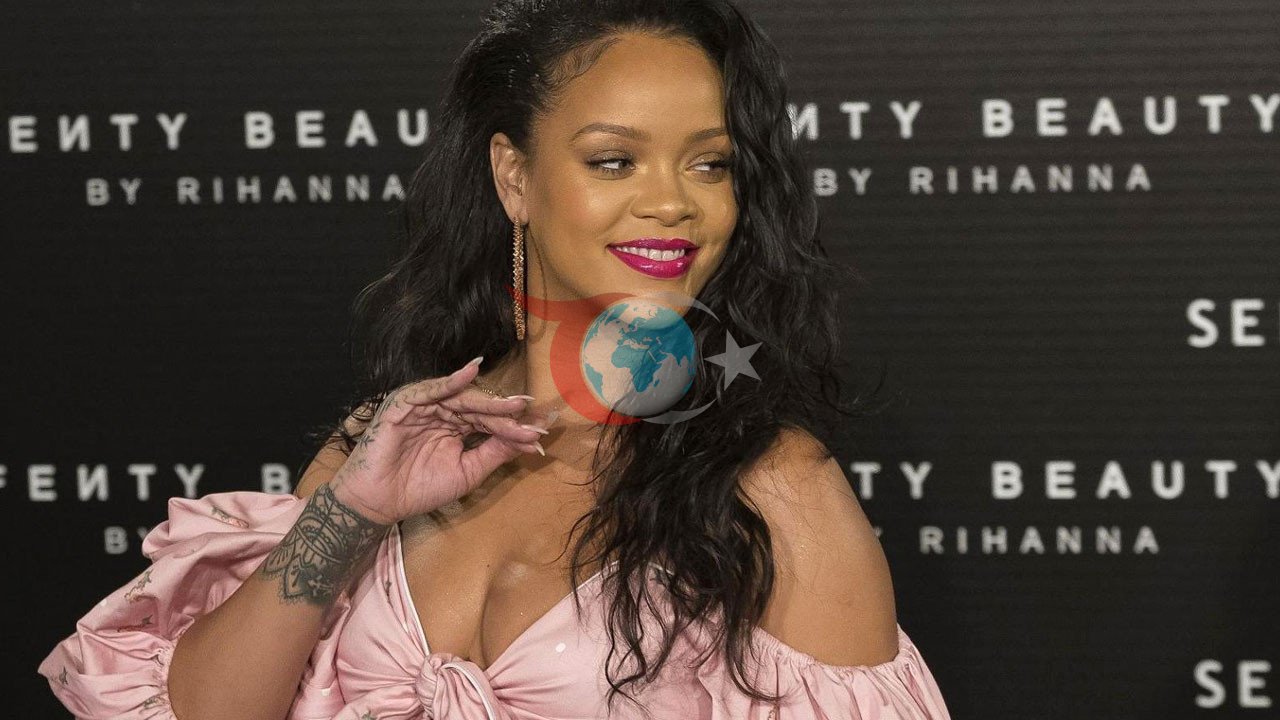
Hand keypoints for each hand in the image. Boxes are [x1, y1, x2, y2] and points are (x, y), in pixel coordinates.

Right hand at [327, 357, 550, 525]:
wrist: (379, 502)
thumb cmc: (419, 489)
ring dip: (490, 403)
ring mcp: (425, 405)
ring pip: (463, 399)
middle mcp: (443, 412)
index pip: (491, 422)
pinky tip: (472, 372)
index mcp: (457, 427)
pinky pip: (432, 389)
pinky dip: (451, 380)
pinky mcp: (405, 403)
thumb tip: (530, 440)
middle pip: (481, 409)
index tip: (542, 434)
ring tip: (516, 406)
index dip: (515, 427)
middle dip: (508, 415)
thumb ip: (494, 452)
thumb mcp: (467, 471)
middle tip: (535, 420)